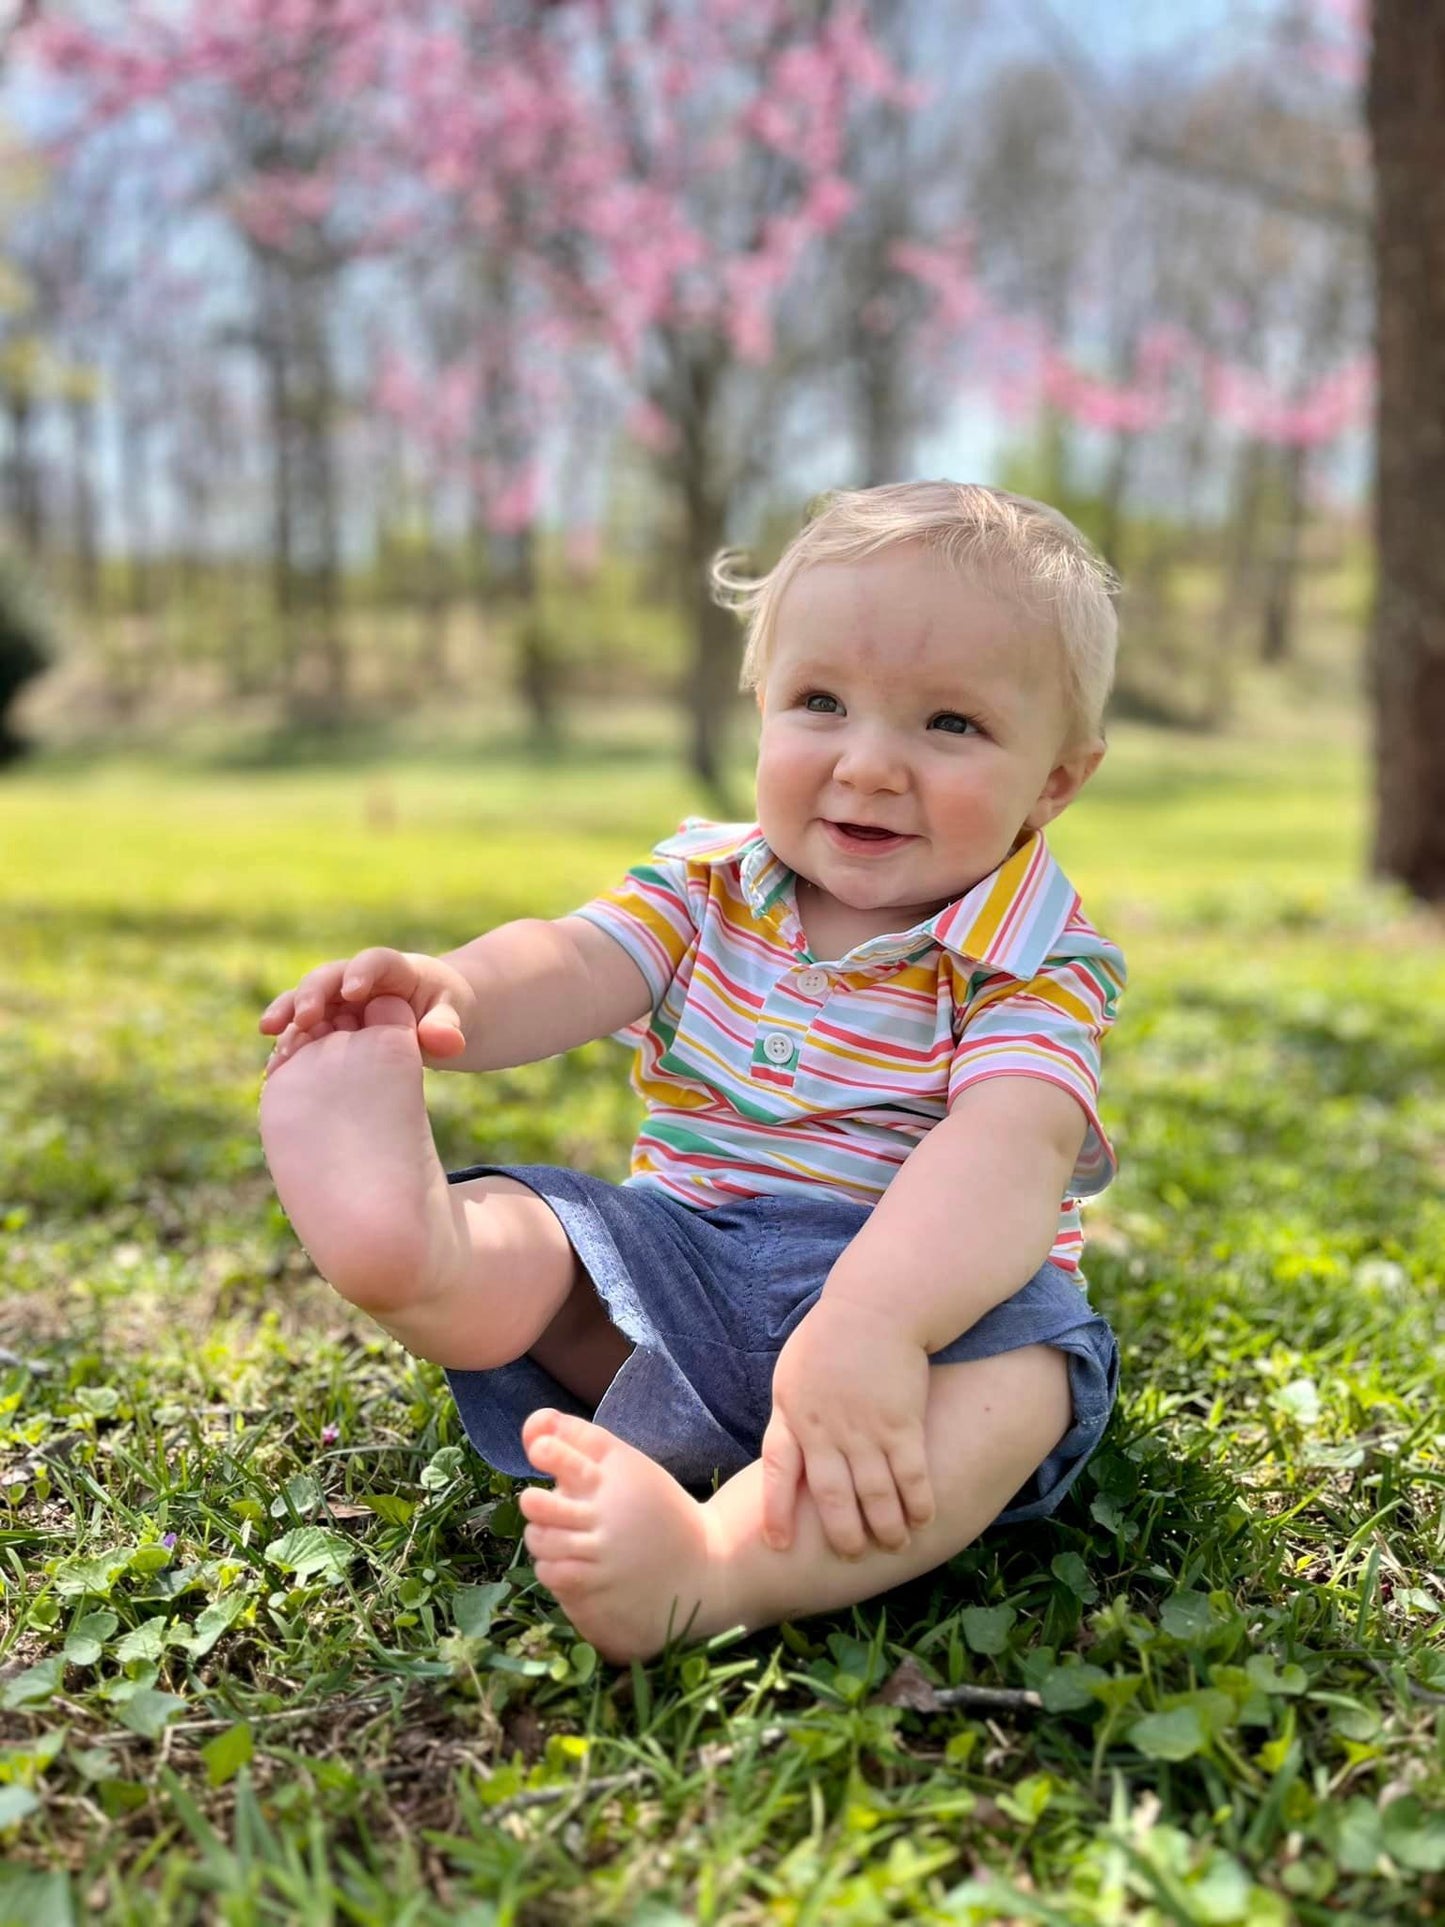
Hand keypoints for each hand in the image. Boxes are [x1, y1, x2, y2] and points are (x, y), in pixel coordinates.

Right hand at [259, 947, 476, 1074]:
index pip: (375, 961)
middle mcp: (359, 980)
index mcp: (395, 970)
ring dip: (287, 1013)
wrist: (435, 1022)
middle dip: (312, 994)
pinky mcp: (327, 1024)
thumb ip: (447, 1026)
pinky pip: (303, 1030)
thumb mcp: (455, 1017)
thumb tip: (445, 1040)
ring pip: (307, 1000)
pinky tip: (274, 1065)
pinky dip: (288, 1043)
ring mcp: (339, 1001)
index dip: (361, 972)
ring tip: (269, 1032)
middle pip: (329, 977)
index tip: (352, 991)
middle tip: (301, 1017)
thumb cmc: (447, 1012)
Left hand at [760, 1296, 935, 1560]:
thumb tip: (788, 1452)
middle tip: (853, 1555)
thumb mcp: (794, 1371)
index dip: (776, 1509)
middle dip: (842, 1532)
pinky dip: (917, 1501)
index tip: (778, 1543)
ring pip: (874, 1494)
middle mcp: (825, 1429)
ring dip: (885, 1526)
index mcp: (792, 1413)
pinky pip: (910, 1475)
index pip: (777, 1470)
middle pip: (830, 1495)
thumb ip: (791, 1414)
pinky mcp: (901, 1423)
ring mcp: (864, 1429)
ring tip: (893, 1545)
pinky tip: (924, 1518)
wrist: (877, 1305)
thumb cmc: (833, 1335)